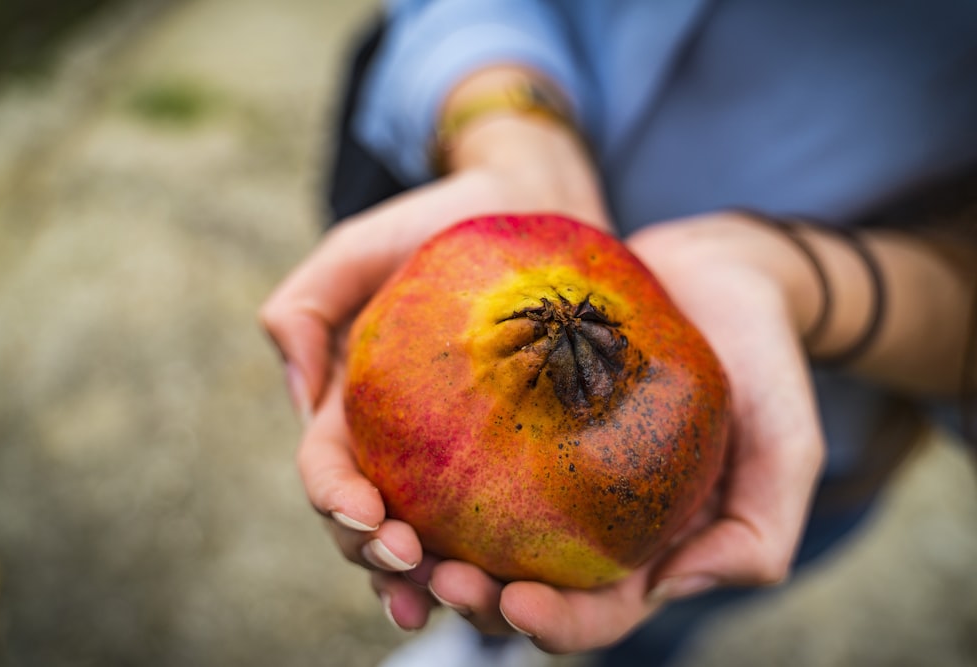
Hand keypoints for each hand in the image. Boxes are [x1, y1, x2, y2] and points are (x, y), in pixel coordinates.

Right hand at [260, 125, 608, 627]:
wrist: (533, 208)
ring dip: (431, 579)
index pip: (326, 470)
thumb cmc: (442, 224)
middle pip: (370, 524)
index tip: (366, 516)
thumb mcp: (361, 249)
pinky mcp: (514, 457)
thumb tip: (303, 396)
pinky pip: (501, 519)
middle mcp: (398, 443)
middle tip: (412, 566)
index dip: (335, 502)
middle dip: (379, 558)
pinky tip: (514, 583)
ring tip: (457, 596)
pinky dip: (495, 559)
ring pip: (430, 539)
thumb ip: (306, 307)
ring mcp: (455, 456)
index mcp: (352, 405)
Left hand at [412, 212, 826, 651]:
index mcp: (650, 545)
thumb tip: (670, 588)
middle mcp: (591, 517)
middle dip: (477, 595)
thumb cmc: (764, 358)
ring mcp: (552, 465)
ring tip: (396, 534)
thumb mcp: (787, 445)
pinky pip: (468, 448)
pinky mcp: (521, 411)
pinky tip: (396, 466)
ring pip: (481, 528)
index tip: (514, 603)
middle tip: (437, 575)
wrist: (723, 270)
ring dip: (436, 546)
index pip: (598, 612)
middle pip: (522, 583)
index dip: (555, 625)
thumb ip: (757, 531)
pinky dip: (431, 470)